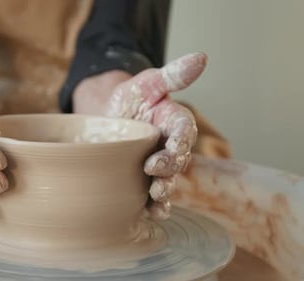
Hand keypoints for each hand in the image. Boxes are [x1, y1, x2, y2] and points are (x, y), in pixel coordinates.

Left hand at [73, 53, 206, 218]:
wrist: (107, 115)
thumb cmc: (130, 97)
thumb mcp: (148, 82)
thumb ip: (173, 75)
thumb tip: (201, 57)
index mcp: (175, 122)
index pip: (185, 132)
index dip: (182, 141)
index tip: (173, 146)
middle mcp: (170, 146)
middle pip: (177, 161)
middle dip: (169, 168)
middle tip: (154, 171)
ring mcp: (158, 165)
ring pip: (167, 181)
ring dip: (164, 191)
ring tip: (156, 195)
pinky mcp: (143, 179)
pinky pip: (153, 195)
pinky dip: (154, 205)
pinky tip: (150, 211)